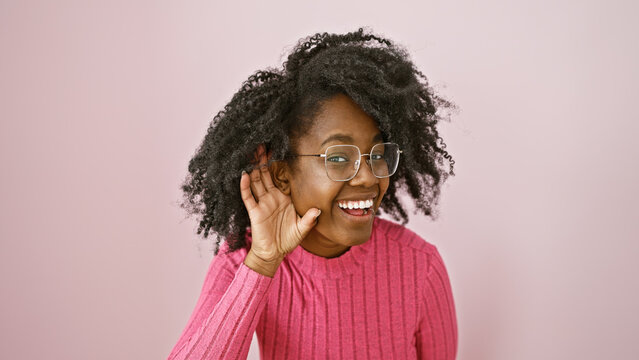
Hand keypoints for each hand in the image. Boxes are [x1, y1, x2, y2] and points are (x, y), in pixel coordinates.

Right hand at [240, 144, 320, 263]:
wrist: (274, 253)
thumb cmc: (287, 240)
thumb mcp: (302, 229)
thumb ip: (309, 219)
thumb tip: (318, 209)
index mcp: (283, 199)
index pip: (280, 178)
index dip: (278, 165)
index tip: (278, 150)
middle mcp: (271, 198)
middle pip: (265, 175)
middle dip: (263, 160)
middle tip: (261, 144)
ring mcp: (262, 204)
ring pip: (256, 182)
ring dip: (254, 168)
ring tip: (251, 153)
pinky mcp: (254, 212)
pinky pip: (249, 197)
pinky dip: (245, 186)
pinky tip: (244, 174)